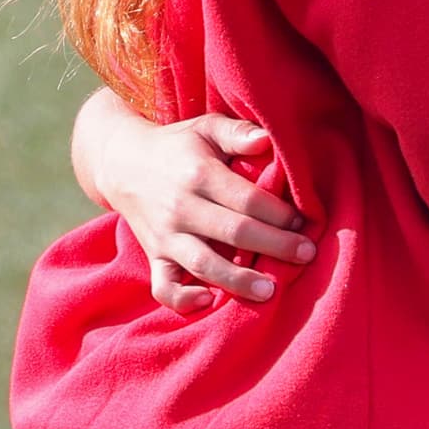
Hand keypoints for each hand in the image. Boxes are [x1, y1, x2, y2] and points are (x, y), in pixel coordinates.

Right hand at [85, 101, 315, 313]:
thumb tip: (267, 139)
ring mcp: (165, 236)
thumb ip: (238, 132)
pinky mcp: (154, 257)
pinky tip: (210, 301)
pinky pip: (164, 287)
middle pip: (234, 232)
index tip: (303, 221)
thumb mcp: (206, 127)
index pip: (246, 199)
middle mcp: (181, 208)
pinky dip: (183, 299)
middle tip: (307, 254)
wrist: (122, 163)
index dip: (278, 213)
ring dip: (238, 281)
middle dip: (274, 246)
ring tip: (270, 291)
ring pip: (203, 263)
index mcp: (199, 175)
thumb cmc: (178, 145)